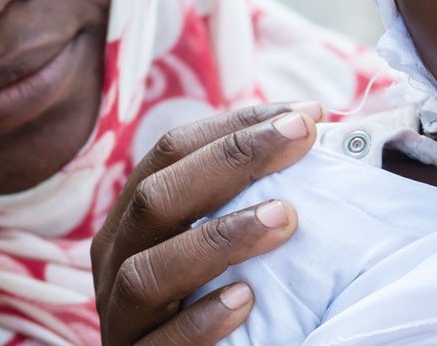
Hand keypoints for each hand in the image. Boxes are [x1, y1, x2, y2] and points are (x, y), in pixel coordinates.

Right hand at [92, 101, 321, 344]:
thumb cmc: (215, 296)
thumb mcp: (220, 243)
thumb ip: (249, 197)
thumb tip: (320, 133)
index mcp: (134, 218)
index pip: (170, 152)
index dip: (235, 126)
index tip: (305, 113)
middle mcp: (116, 259)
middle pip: (156, 198)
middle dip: (230, 160)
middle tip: (300, 138)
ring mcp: (121, 315)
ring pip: (147, 271)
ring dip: (219, 237)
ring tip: (285, 218)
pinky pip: (161, 343)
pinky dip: (202, 319)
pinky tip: (246, 299)